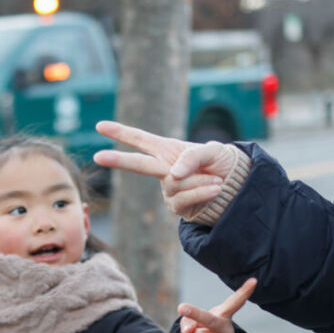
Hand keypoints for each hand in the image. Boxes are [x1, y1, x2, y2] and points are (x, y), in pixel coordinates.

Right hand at [93, 120, 238, 218]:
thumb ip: (191, 157)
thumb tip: (172, 175)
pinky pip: (184, 198)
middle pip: (138, 165)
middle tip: (98, 156)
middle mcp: (163, 169)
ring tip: (216, 179)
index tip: (99, 126)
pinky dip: (203, 191)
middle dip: (118, 160)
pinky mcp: (177, 207)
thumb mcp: (211, 151)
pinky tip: (215, 188)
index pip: (140, 139)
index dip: (120, 132)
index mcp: (167, 150)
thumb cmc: (220, 162)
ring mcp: (168, 190)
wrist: (235, 187)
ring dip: (200, 181)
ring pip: (175, 184)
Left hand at [177, 277, 256, 332]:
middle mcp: (228, 326)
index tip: (253, 280)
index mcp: (223, 313)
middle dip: (195, 314)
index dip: (244, 291)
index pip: (235, 301)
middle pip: (210, 319)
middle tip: (182, 307)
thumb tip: (189, 331)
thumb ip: (187, 321)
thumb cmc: (201, 330)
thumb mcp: (191, 321)